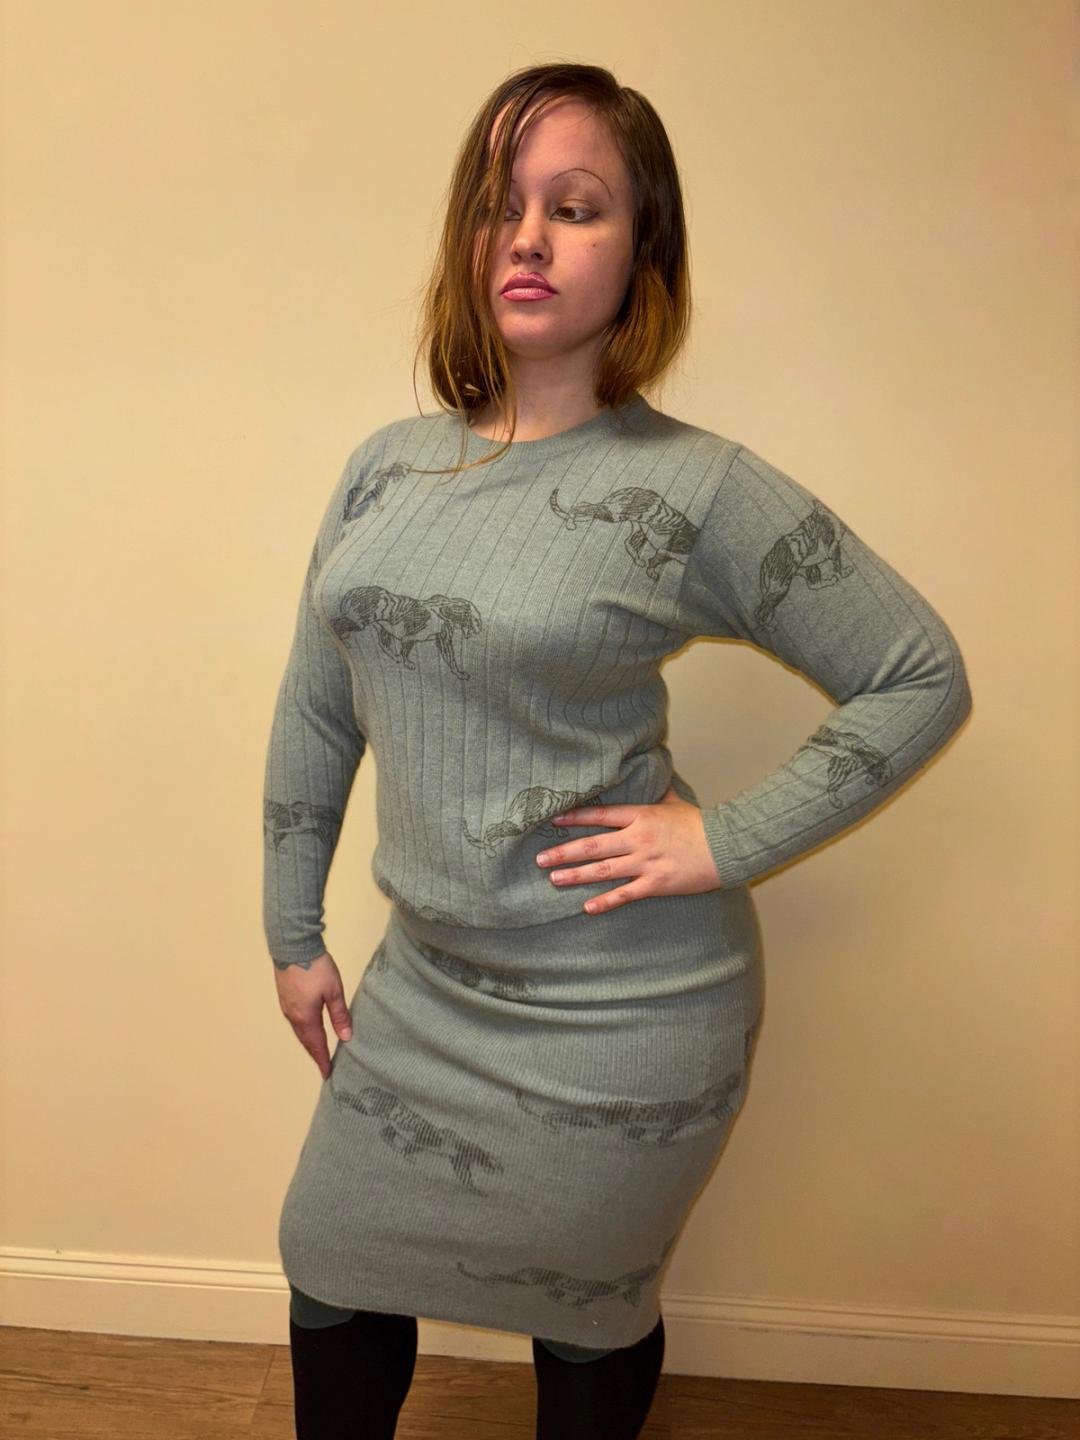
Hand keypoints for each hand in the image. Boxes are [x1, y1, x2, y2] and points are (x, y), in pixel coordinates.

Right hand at [273, 951, 353, 1079]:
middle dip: (315, 1054)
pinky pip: (295, 1022)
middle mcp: (293, 1017)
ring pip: (299, 1032)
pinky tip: (308, 1029)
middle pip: (305, 1041)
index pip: (316, 1045)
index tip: (328, 1074)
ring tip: (318, 1051)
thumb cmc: (316, 968)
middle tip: (324, 1066)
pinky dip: (303, 1031)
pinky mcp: (285, 998)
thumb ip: (339, 1015)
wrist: (293, 947)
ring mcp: (286, 1007)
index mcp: (306, 1018)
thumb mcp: (334, 990)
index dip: (322, 1060)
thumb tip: (346, 1037)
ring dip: (309, 1043)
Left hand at [535, 784, 722, 913]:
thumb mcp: (674, 802)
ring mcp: (645, 863)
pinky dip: (605, 902)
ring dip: (576, 875)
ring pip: (603, 871)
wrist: (724, 847)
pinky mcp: (655, 884)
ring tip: (554, 879)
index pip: (600, 815)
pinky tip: (587, 907)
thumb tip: (648, 768)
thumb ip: (656, 789)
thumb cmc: (699, 824)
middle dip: (564, 852)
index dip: (575, 818)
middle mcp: (638, 839)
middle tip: (541, 859)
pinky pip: (625, 894)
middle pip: (593, 845)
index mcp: (641, 817)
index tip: (553, 821)